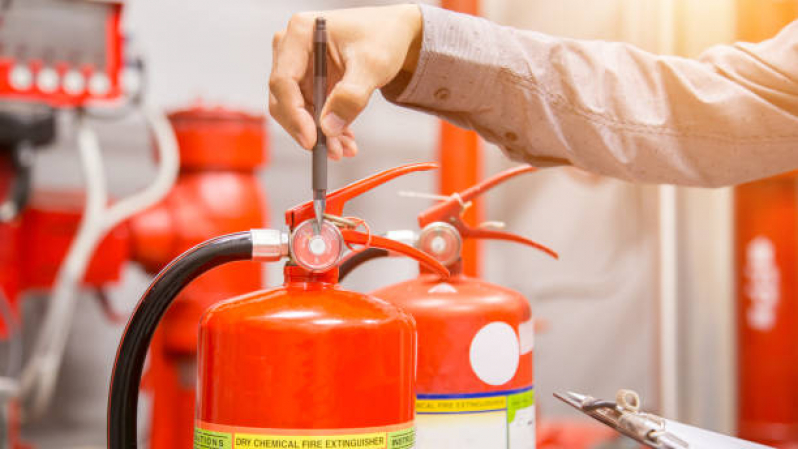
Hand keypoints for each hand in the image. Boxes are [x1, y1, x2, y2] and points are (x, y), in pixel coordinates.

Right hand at [269, 5, 422, 158]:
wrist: (395, 33)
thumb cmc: (383, 35)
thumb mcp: (372, 64)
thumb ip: (351, 95)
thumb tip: (329, 126)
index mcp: (301, 32)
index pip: (283, 80)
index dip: (294, 114)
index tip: (311, 139)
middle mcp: (293, 48)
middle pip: (284, 98)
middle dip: (307, 129)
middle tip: (331, 150)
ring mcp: (300, 67)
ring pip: (297, 111)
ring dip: (319, 134)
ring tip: (344, 148)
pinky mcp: (310, 82)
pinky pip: (310, 112)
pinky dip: (326, 129)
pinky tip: (344, 139)